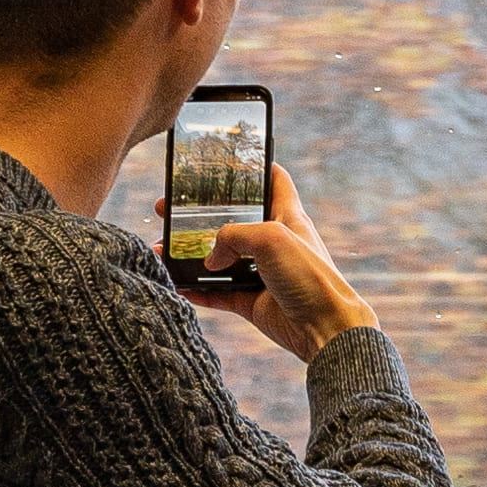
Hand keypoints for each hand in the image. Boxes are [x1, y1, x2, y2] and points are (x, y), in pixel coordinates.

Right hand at [184, 165, 379, 365]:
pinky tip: (176, 283)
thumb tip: (211, 259)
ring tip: (161, 248)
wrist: (325, 328)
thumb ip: (233, 237)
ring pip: (218, 259)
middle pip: (231, 221)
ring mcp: (261, 273)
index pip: (273, 181)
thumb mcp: (271, 238)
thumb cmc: (311, 277)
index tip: (227, 159)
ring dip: (190, 254)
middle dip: (200, 214)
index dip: (253, 167)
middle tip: (169, 207)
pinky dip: (196, 289)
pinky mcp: (252, 301)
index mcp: (286, 217)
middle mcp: (273, 242)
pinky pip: (217, 293)